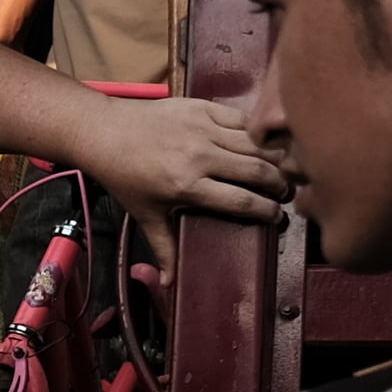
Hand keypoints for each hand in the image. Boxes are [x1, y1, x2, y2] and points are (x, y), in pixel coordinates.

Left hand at [81, 96, 291, 280]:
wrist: (103, 131)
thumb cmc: (124, 176)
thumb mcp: (145, 215)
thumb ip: (165, 247)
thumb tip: (171, 283)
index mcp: (186, 186)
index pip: (241, 202)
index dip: (266, 211)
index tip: (278, 217)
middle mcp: (199, 156)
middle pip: (257, 171)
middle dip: (279, 184)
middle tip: (287, 192)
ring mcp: (202, 129)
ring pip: (254, 143)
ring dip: (274, 157)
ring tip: (283, 169)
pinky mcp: (201, 108)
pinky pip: (240, 120)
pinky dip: (256, 132)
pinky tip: (263, 142)